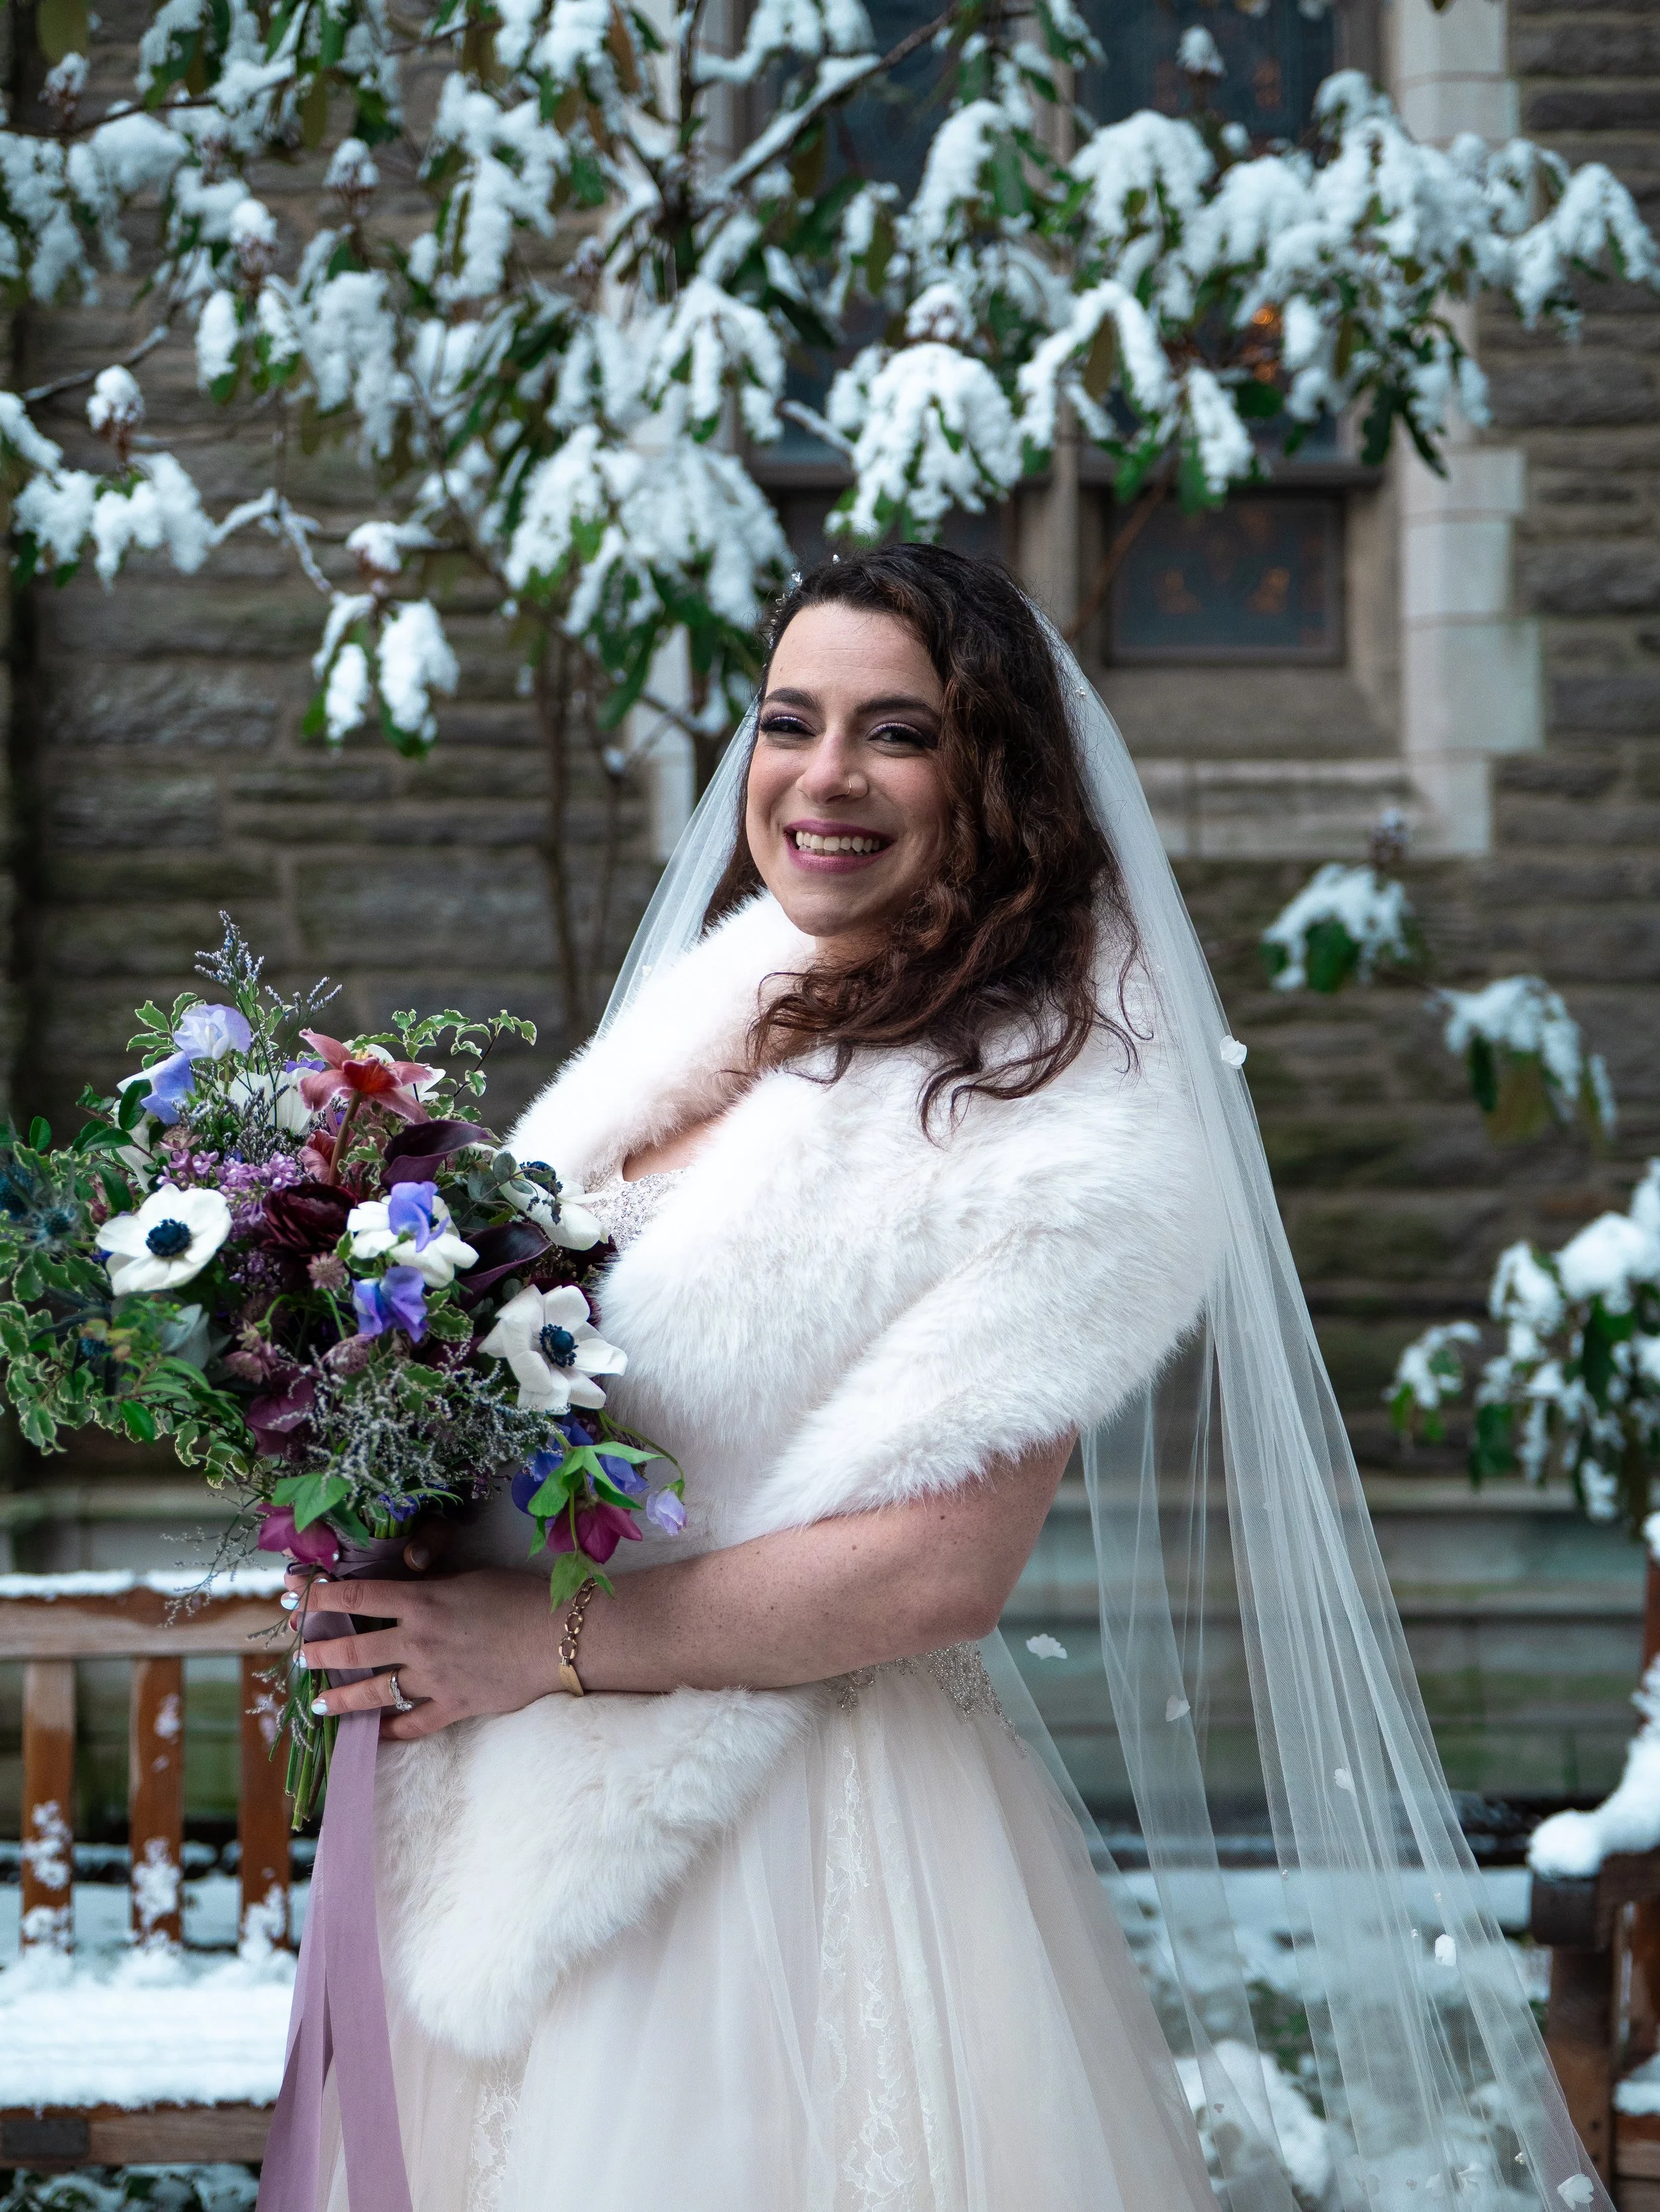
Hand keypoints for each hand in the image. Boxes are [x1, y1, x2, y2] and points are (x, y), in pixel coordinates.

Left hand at [281, 1569, 562, 1739]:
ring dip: (342, 1698)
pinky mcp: (453, 1705)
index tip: (299, 1597)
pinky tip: (374, 1735)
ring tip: (320, 1703)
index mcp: (422, 1601)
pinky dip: (391, 1732)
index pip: (359, 1595)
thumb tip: (407, 1585)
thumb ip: (433, 1586)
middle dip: (322, 1651)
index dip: (323, 1596)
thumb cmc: (519, 1596)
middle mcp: (419, 1640)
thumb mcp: (469, 1578)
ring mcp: (433, 1678)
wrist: (558, 1636)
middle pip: (356, 1647)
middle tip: (300, 1656)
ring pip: (375, 1692)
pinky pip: (413, 1725)